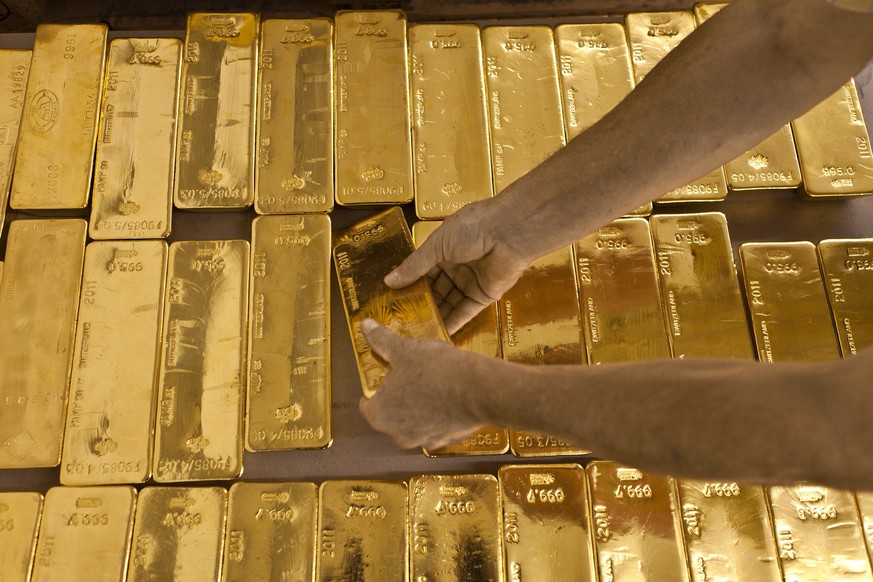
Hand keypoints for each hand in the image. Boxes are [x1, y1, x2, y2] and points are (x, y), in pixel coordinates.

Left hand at [359, 319, 487, 449]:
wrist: (480, 390)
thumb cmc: (436, 370)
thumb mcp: (404, 349)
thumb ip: (381, 340)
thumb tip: (366, 326)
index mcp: (380, 415)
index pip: (367, 403)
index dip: (377, 385)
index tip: (389, 373)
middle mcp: (398, 435)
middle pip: (392, 412)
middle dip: (400, 395)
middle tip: (412, 373)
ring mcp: (425, 441)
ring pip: (416, 420)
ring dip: (420, 405)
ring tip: (433, 382)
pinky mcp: (449, 440)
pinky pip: (438, 425)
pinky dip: (441, 413)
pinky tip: (450, 394)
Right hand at [386, 202, 528, 333]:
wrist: (508, 232)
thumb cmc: (471, 228)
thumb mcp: (436, 245)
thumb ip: (414, 266)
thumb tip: (389, 281)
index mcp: (444, 251)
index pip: (422, 272)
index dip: (410, 285)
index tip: (394, 300)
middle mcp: (457, 267)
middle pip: (435, 290)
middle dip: (421, 303)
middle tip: (402, 320)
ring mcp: (471, 282)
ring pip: (449, 303)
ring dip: (435, 315)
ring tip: (416, 331)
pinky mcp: (485, 296)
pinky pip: (466, 312)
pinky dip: (453, 322)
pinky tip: (438, 334)